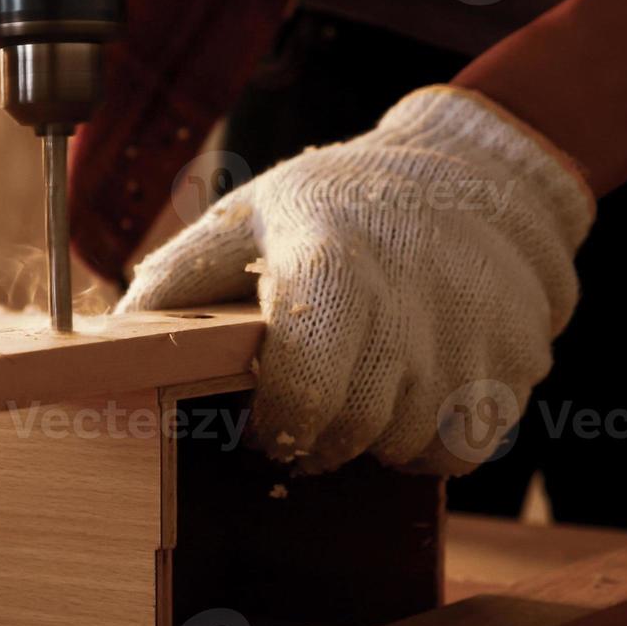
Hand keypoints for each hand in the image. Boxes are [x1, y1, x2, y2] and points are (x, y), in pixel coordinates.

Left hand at [117, 87, 594, 474]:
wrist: (479, 174)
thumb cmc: (343, 201)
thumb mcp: (251, 213)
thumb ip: (177, 279)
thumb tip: (107, 343)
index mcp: (330, 264)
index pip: (303, 392)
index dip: (275, 424)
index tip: (262, 416)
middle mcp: (409, 304)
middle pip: (353, 432)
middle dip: (320, 433)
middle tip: (312, 399)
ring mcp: (475, 337)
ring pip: (410, 448)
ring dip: (379, 433)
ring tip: (372, 373)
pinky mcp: (520, 362)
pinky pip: (463, 451)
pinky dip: (435, 438)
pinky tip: (420, 383)